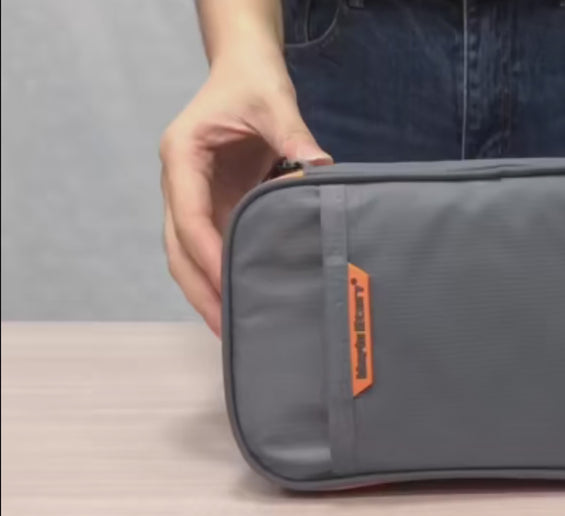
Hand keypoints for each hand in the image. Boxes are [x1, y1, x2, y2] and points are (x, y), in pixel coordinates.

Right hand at [159, 51, 330, 335]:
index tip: (228, 284)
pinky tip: (244, 298)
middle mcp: (180, 182)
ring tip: (233, 329)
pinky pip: (212, 246)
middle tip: (225, 330)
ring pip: (188, 253)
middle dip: (199, 289)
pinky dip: (223, 273)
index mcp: (182, 156)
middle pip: (178, 247)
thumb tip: (321, 167)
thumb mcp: (273, 102)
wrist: (245, 71)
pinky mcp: (214, 205)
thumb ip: (293, 134)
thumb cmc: (252, 82)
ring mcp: (194, 197)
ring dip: (206, 289)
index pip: (188, 217)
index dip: (207, 254)